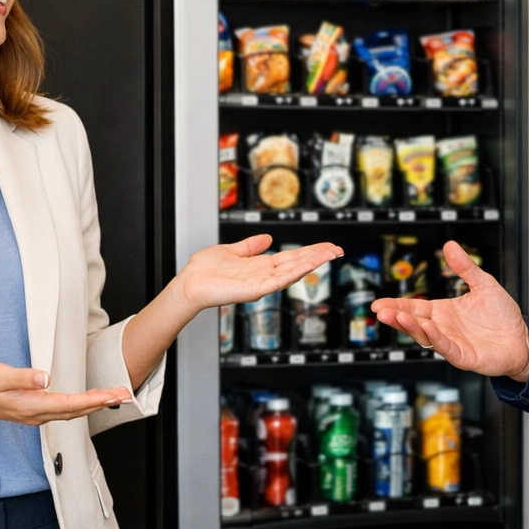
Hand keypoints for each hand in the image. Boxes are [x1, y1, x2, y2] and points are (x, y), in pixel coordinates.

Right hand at [0, 363, 133, 426]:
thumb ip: (22, 377)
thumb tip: (46, 378)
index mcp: (31, 406)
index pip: (69, 404)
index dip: (92, 400)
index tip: (111, 395)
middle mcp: (37, 414)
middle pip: (77, 411)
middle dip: (102, 403)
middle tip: (125, 394)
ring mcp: (37, 414)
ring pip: (73, 412)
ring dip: (95, 404)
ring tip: (115, 396)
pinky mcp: (36, 411)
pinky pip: (65, 410)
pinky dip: (82, 405)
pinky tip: (91, 399)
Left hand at [175, 234, 342, 311]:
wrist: (189, 284)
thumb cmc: (205, 271)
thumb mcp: (231, 251)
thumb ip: (250, 246)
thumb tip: (268, 238)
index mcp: (260, 266)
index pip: (291, 257)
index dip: (309, 252)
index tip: (326, 246)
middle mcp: (264, 276)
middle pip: (297, 264)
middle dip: (318, 256)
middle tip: (338, 249)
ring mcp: (262, 284)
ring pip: (293, 272)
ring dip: (313, 263)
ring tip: (331, 254)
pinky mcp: (255, 290)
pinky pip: (279, 280)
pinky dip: (296, 272)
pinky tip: (308, 265)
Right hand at [370, 240, 528, 379]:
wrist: (524, 339)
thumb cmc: (503, 316)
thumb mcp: (483, 284)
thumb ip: (465, 267)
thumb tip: (449, 246)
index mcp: (444, 312)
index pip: (415, 308)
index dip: (396, 306)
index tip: (379, 303)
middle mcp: (444, 328)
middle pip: (414, 322)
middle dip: (396, 317)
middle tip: (380, 311)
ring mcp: (452, 343)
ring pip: (425, 336)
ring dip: (410, 327)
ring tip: (397, 317)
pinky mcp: (463, 356)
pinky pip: (446, 347)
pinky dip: (436, 338)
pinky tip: (428, 328)